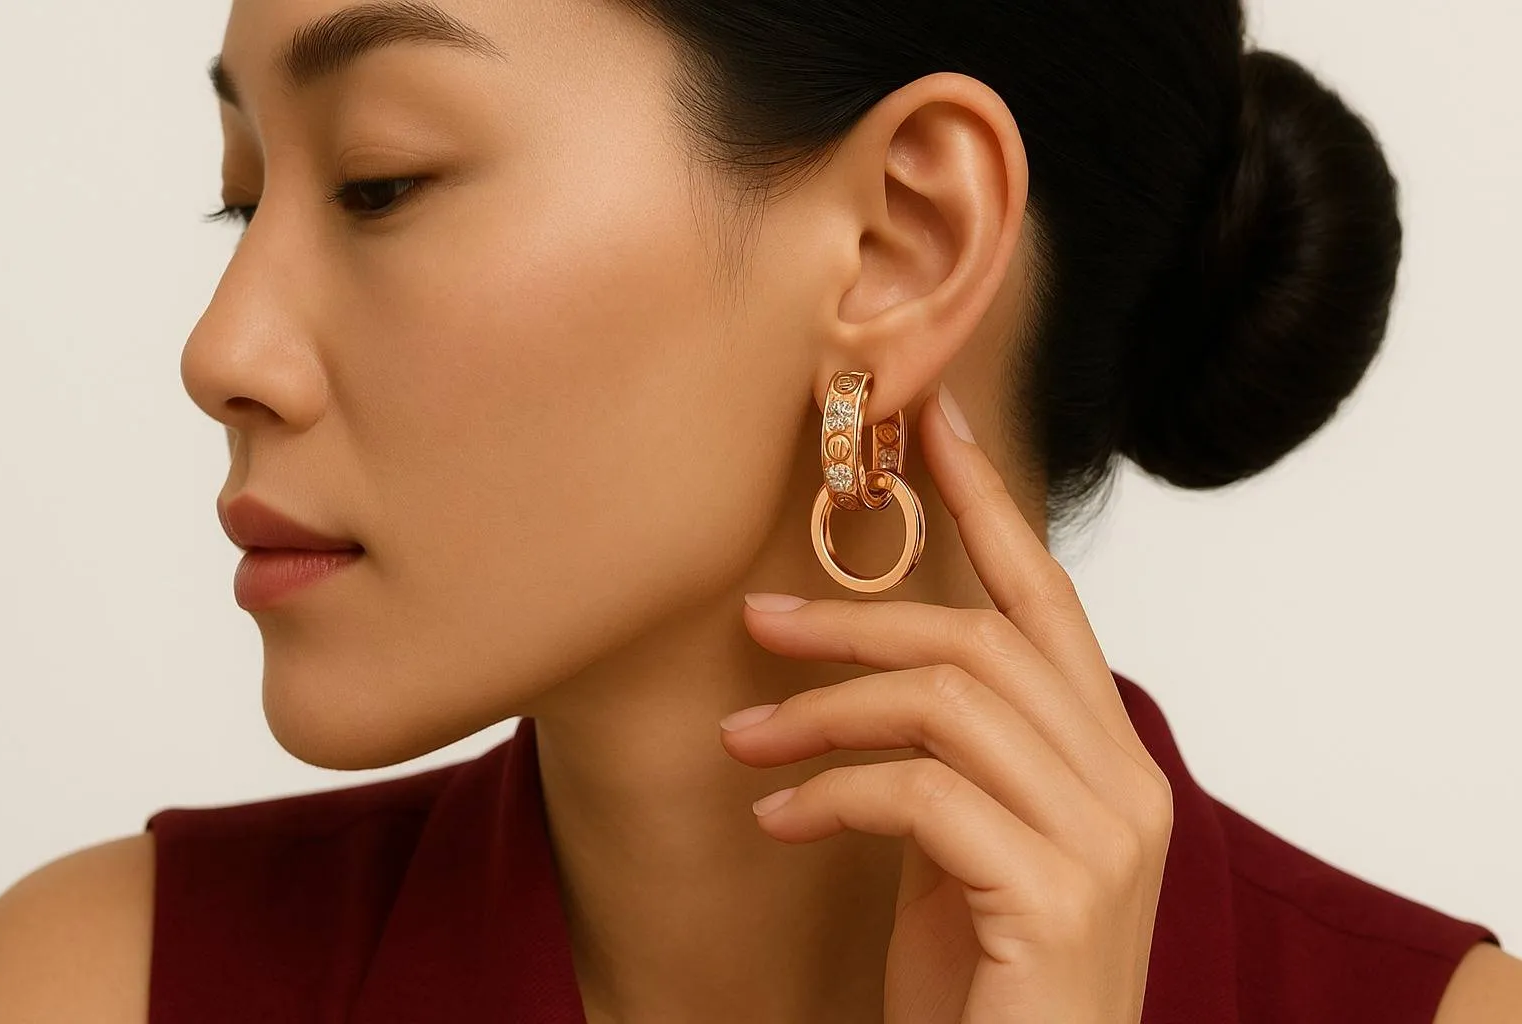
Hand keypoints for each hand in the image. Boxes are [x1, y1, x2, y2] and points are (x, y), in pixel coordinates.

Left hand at [720, 383, 1173, 1022]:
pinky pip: (921, 795)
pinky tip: (775, 819)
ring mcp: (1102, 841)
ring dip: (823, 709)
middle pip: (983, 638)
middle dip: (857, 622)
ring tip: (741, 738)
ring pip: (948, 701)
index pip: (1048, 600)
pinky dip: (829, 792)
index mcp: (1108, 759)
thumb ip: (949, 759)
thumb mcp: (963, 849)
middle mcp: (1125, 784)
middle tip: (758, 621)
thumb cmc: (986, 986)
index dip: (988, 502)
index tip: (929, 418)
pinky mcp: (1054, 896)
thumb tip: (866, 674)